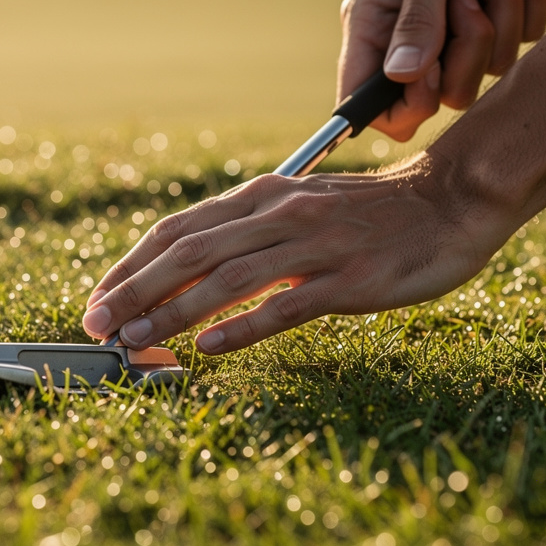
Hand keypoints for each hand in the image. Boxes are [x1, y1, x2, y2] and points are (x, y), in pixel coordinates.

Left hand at [81, 155, 518, 353]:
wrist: (450, 202)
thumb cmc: (373, 215)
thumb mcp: (302, 210)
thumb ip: (252, 235)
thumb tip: (193, 276)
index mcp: (263, 196)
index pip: (179, 229)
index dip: (131, 265)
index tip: (98, 299)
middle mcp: (280, 214)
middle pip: (190, 252)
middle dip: (134, 290)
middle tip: (95, 326)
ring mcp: (314, 245)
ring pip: (227, 278)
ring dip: (173, 313)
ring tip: (135, 343)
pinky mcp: (348, 279)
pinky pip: (287, 304)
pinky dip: (243, 327)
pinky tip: (210, 349)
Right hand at [339, 0, 545, 141]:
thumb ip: (418, 20)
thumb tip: (402, 77)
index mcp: (375, 26)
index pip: (370, 104)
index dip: (401, 107)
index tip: (428, 76)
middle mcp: (410, 39)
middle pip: (441, 97)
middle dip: (466, 50)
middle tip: (464, 1)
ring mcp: (456, 37)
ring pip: (486, 73)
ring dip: (500, 18)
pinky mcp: (498, 26)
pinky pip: (522, 46)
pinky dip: (526, 3)